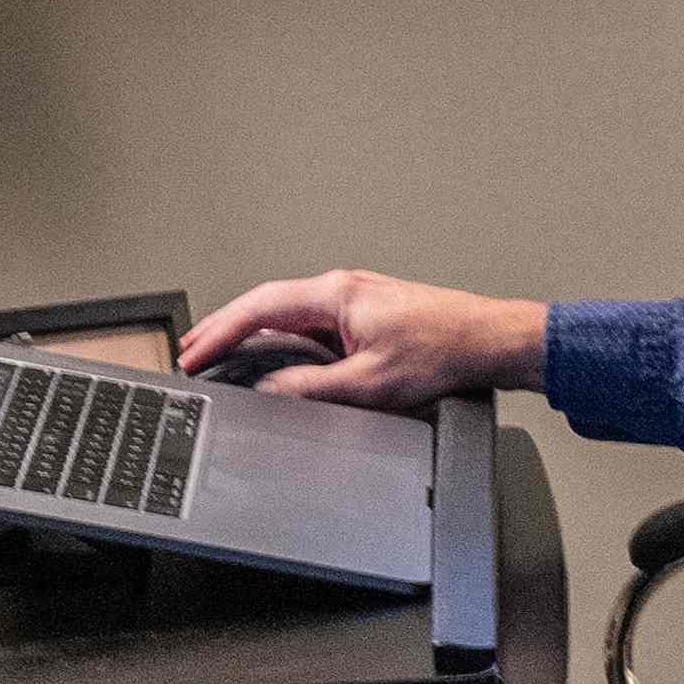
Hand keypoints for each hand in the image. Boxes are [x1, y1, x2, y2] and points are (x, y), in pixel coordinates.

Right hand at [185, 271, 542, 404]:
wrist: (490, 342)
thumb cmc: (444, 351)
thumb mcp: (369, 384)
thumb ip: (312, 389)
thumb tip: (271, 393)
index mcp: (336, 295)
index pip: (260, 308)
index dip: (220, 332)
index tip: (195, 352)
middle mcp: (343, 290)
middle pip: (267, 305)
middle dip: (226, 328)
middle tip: (193, 351)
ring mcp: (355, 300)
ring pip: (289, 313)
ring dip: (253, 332)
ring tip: (222, 352)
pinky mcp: (368, 314)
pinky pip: (312, 322)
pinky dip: (283, 337)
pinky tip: (275, 354)